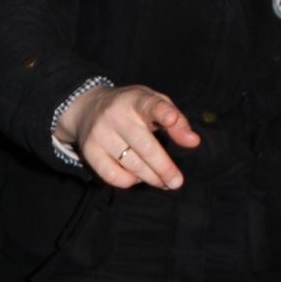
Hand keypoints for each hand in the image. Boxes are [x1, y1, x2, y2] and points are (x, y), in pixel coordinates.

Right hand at [56, 83, 200, 189]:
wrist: (88, 107)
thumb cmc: (131, 108)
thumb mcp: (154, 104)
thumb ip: (176, 121)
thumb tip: (193, 142)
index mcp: (136, 99)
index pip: (151, 105)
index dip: (163, 113)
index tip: (172, 119)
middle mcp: (116, 115)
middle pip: (145, 147)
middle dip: (164, 168)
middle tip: (177, 182)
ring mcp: (100, 133)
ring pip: (132, 165)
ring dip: (151, 178)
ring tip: (162, 182)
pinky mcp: (89, 151)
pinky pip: (113, 176)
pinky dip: (129, 181)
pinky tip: (136, 177)